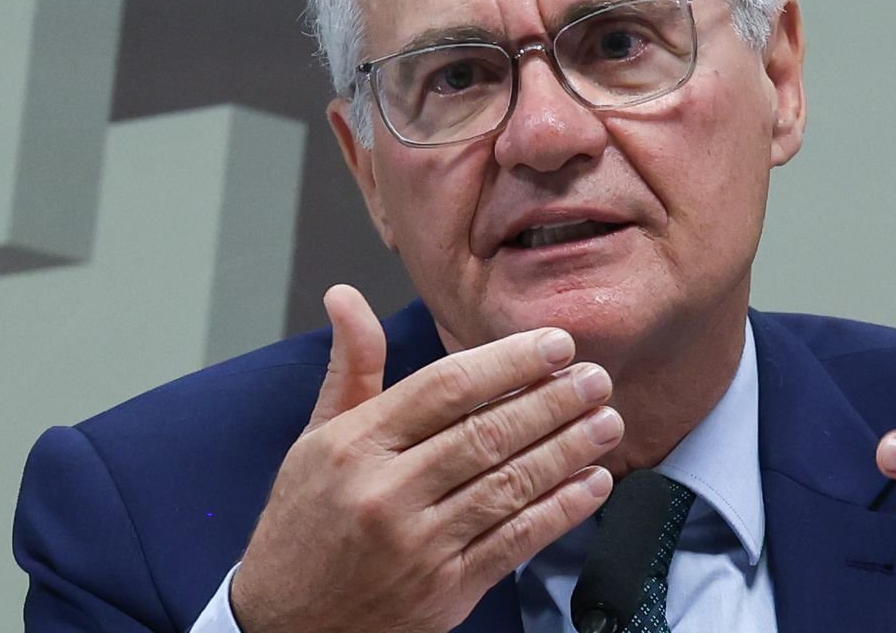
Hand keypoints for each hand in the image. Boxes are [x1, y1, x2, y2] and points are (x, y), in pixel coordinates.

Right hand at [231, 285, 623, 632]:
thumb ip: (351, 369)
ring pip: (509, 485)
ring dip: (568, 451)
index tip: (555, 345)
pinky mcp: (446, 590)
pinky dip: (560, 511)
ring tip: (607, 422)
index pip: (445, 388)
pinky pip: (515, 541)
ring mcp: (419, 546)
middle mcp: (386, 493)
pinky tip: (593, 484)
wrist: (288, 624)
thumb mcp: (316, 440)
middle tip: (596, 379)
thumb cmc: (305, 524)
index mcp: (355, 447)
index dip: (508, 362)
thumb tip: (347, 296)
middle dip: (552, 402)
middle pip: (486, 434)